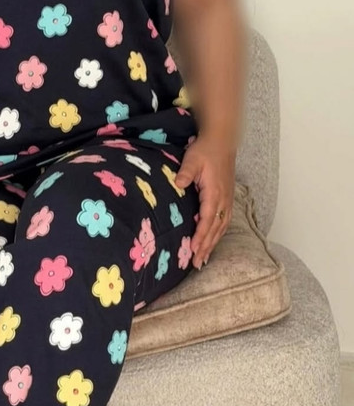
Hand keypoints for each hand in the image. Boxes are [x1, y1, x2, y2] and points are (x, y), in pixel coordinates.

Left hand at [173, 133, 235, 269]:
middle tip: (197, 263)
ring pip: (221, 227)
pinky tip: (211, 242)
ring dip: (212, 243)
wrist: (221, 142)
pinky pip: (224, 221)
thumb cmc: (205, 151)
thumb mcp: (192, 159)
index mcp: (214, 192)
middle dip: (206, 246)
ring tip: (203, 259)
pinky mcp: (227, 199)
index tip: (193, 248)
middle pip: (216, 228)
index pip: (208, 219)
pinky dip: (218, 234)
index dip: (201, 235)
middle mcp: (223, 200)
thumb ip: (185, 172)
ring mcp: (227, 200)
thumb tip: (178, 183)